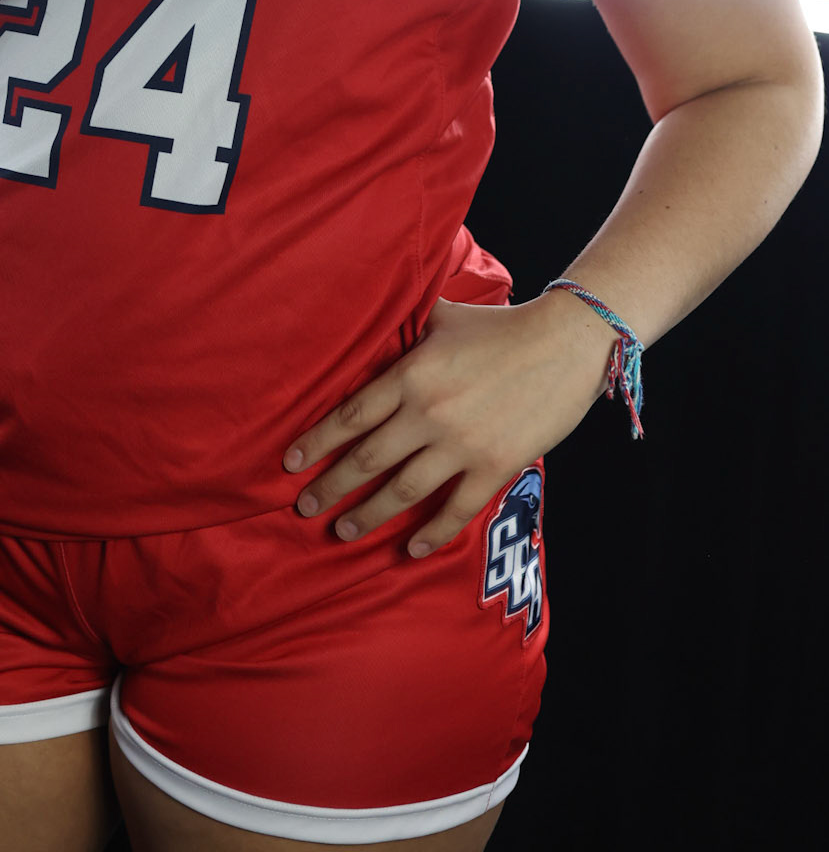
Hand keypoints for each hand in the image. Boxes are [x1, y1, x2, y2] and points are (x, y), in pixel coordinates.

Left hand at [281, 294, 611, 555]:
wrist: (565, 343)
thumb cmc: (500, 326)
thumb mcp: (441, 315)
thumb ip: (405, 323)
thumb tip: (374, 304)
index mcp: (410, 374)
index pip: (351, 415)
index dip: (317, 443)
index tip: (290, 465)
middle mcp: (428, 413)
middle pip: (367, 459)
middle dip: (331, 487)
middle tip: (304, 508)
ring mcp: (461, 444)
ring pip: (403, 491)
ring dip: (368, 515)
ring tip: (343, 531)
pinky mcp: (494, 466)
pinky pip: (456, 509)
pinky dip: (431, 534)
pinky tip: (410, 550)